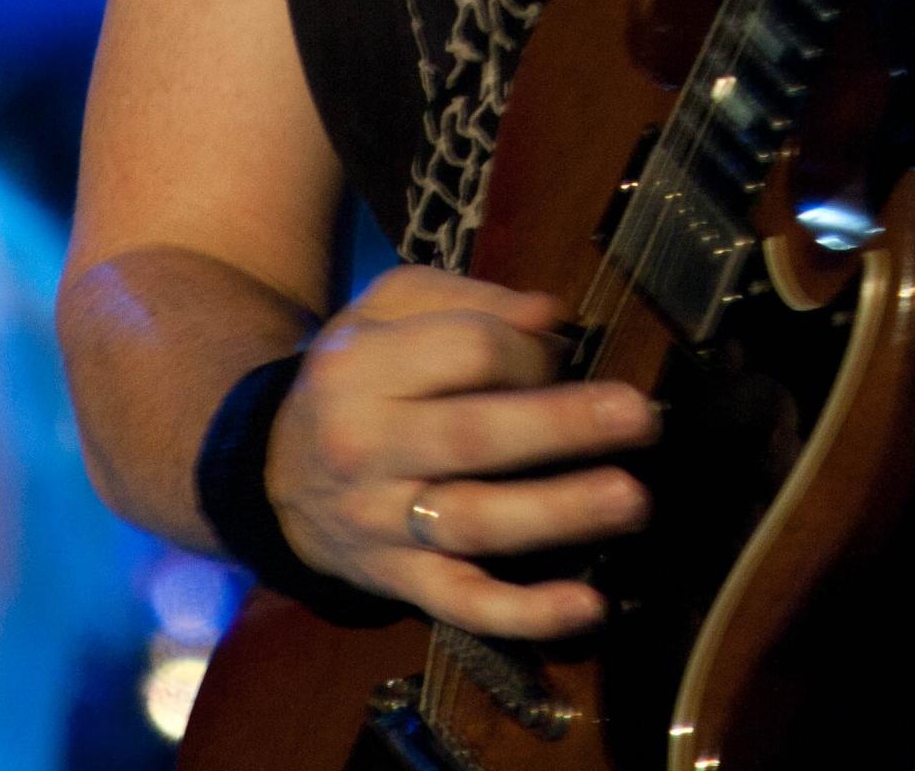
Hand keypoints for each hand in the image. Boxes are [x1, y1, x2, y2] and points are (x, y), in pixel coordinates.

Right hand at [263, 264, 657, 637]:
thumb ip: (471, 301)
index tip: (562, 352)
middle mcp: (367, 448)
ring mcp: (383, 525)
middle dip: (563, 427)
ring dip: (558, 513)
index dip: (529, 350)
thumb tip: (551, 317)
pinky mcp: (399, 583)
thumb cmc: (356, 374)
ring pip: (476, 522)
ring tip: (630, 499)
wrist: (274, 471)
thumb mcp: (391, 310)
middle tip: (639, 416)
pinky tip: (584, 607)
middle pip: (475, 436)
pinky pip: (463, 604)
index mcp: (364, 368)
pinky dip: (524, 613)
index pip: (466, 352)